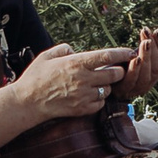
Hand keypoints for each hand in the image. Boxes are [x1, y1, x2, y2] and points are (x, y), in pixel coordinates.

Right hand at [9, 42, 132, 121]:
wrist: (27, 102)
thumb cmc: (35, 77)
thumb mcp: (47, 56)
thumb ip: (64, 49)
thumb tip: (74, 50)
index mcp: (76, 63)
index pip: (106, 55)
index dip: (122, 53)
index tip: (130, 52)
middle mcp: (83, 79)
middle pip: (114, 74)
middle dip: (117, 71)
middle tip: (113, 69)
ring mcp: (84, 95)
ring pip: (108, 89)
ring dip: (107, 86)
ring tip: (97, 83)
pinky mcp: (82, 108)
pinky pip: (100, 103)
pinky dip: (99, 99)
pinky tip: (90, 95)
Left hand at [118, 29, 157, 102]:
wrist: (103, 82)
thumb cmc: (124, 67)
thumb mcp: (144, 59)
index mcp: (154, 74)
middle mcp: (147, 83)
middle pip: (156, 68)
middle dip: (153, 49)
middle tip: (147, 32)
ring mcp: (135, 88)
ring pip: (145, 75)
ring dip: (146, 57)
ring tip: (144, 42)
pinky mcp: (121, 90)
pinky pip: (130, 81)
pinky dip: (134, 70)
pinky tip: (134, 58)